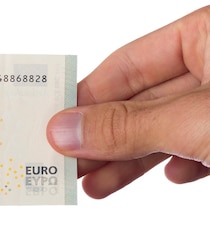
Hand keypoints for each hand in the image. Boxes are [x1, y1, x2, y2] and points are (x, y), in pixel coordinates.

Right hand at [47, 6, 209, 198]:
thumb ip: (129, 126)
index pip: (128, 63)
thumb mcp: (200, 121)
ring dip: (131, 159)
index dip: (86, 97)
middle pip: (142, 101)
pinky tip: (168, 177)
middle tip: (64, 163)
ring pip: (168, 128)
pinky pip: (199, 145)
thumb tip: (63, 130)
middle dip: (104, 137)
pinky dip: (177, 162)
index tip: (52, 126)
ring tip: (95, 184)